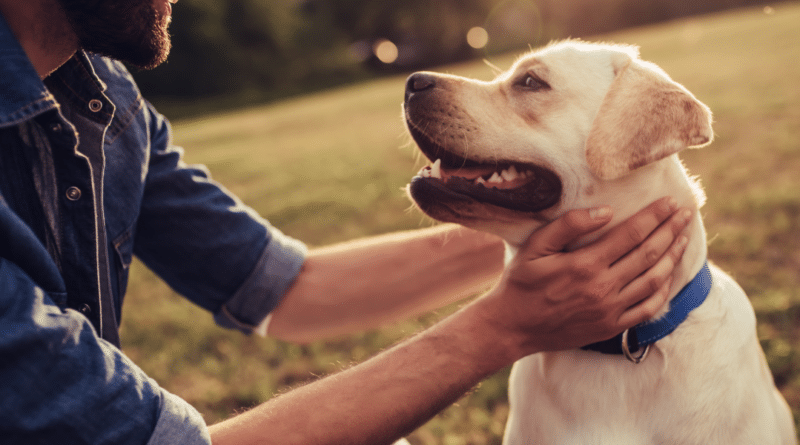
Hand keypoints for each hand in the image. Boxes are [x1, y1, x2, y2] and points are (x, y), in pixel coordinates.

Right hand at [478, 197, 691, 356]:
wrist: (512, 327)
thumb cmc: (521, 282)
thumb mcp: (535, 247)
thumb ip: (569, 226)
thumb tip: (605, 212)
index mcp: (584, 265)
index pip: (631, 234)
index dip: (654, 216)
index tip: (671, 202)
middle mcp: (602, 288)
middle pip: (649, 254)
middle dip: (671, 231)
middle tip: (686, 214)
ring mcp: (610, 310)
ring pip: (654, 280)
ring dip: (673, 257)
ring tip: (683, 238)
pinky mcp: (611, 327)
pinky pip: (648, 308)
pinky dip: (664, 290)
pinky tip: (669, 275)